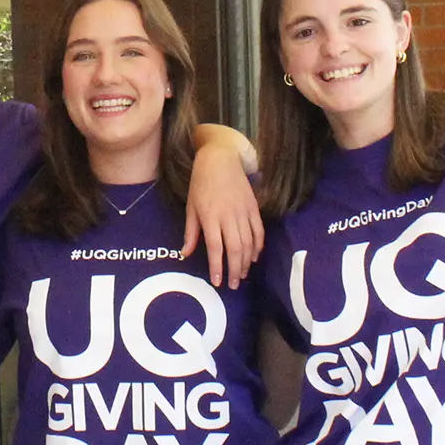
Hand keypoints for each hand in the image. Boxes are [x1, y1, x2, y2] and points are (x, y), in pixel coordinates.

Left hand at [182, 142, 263, 288]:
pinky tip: (253, 257)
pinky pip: (259, 231)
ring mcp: (243, 211)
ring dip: (246, 262)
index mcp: (210, 216)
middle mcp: (229, 216)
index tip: (218, 282)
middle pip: (235, 249)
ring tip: (242, 275)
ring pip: (249, 242)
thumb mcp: (191, 207)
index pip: (216, 248)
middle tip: (234, 285)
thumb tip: (186, 253)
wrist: (220, 160)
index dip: (217, 267)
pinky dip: (258, 246)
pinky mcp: (254, 207)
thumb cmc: (201, 184)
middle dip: (235, 270)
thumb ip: (191, 232)